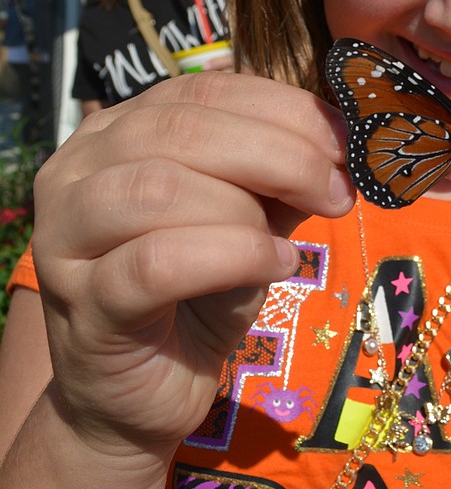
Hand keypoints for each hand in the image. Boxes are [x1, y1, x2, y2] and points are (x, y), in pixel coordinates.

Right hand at [32, 72, 353, 462]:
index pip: (205, 90)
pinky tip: (272, 267)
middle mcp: (77, 169)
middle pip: (182, 130)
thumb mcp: (247, 220)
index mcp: (117, 131)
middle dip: (279, 155)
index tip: (346, 141)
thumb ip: (279, 177)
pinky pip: (157, 262)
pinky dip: (230, 257)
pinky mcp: (83, 303)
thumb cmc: (194, 298)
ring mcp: (66, 236)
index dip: (285, 108)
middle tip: (336, 191)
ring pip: (160, 189)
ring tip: (291, 241)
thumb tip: (343, 140)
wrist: (141, 397)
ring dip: (247, 210)